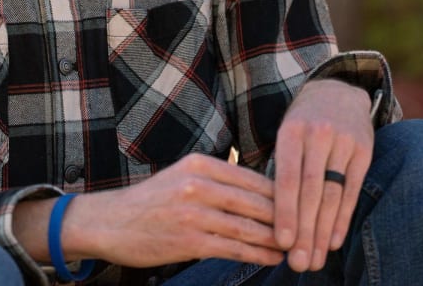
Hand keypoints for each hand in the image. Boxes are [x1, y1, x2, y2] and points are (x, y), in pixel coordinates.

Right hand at [43, 153, 285, 268]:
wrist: (109, 223)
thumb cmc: (151, 202)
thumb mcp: (182, 177)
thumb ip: (218, 181)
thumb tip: (261, 193)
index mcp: (200, 163)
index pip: (255, 178)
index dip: (285, 195)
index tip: (306, 206)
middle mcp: (198, 184)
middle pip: (257, 201)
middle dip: (288, 218)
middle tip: (313, 230)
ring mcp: (194, 213)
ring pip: (250, 226)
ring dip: (278, 239)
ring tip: (298, 247)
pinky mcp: (190, 240)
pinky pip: (235, 248)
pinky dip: (259, 254)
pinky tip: (274, 258)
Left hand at [272, 79, 373, 271]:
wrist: (336, 90)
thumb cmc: (302, 123)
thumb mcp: (285, 136)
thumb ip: (279, 170)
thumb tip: (269, 219)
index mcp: (291, 132)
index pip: (288, 179)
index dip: (285, 213)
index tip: (281, 243)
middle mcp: (318, 135)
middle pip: (311, 192)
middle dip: (305, 231)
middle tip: (299, 263)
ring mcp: (344, 142)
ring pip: (333, 195)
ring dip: (323, 232)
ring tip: (315, 260)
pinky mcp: (364, 150)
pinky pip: (352, 190)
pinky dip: (343, 218)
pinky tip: (334, 241)